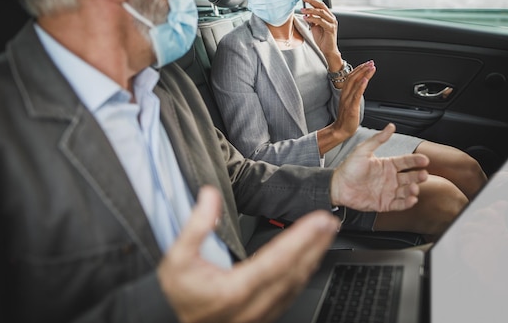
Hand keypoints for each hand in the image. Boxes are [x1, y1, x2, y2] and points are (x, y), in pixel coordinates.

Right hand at [159, 186, 339, 322]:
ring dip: (315, 256)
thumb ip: (195, 227)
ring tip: (326, 234)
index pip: (277, 259)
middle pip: (294, 270)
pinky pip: (292, 292)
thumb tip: (210, 196)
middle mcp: (254, 304)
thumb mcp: (177, 260)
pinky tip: (312, 258)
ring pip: (297, 283)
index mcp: (235, 290)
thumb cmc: (182, 297)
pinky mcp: (267, 315)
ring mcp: (263, 313)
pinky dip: (305, 271)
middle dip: (316, 243)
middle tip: (331, 221)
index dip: (301, 238)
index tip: (318, 220)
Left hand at [301, 0, 341, 65]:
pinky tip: (306, 18)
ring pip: (321, 12)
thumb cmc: (322, 39)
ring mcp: (332, 23)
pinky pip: (321, 21)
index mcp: (328, 16)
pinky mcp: (331, 28)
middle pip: (321, 6)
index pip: (320, 5)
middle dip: (312, 0)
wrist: (328, 50)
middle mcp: (332, 18)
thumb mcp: (315, 27)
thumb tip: (307, 12)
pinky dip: (313, 19)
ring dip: (310, 10)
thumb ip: (312, 19)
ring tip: (302, 10)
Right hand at [318, 61, 375, 153]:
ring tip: (371, 68)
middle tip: (371, 63)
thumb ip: (354, 94)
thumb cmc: (346, 118)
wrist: (340, 130)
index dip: (359, 69)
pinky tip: (365, 80)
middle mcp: (345, 95)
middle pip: (353, 77)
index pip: (351, 77)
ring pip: (355, 84)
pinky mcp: (351, 107)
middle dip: (362, 69)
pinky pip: (356, 95)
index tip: (367, 63)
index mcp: (344, 93)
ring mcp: (348, 101)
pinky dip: (361, 86)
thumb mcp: (349, 103)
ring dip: (363, 74)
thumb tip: (361, 86)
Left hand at [330, 123, 428, 211]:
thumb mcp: (363, 150)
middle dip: (418, 176)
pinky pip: (399, 204)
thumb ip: (378, 139)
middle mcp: (390, 178)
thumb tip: (390, 126)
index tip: (424, 160)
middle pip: (409, 177)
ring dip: (413, 190)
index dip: (415, 160)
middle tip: (423, 175)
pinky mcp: (384, 203)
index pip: (405, 161)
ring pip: (406, 191)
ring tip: (415, 188)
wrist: (337, 186)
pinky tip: (411, 199)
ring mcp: (388, 191)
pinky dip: (406, 203)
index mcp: (387, 165)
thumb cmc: (349, 168)